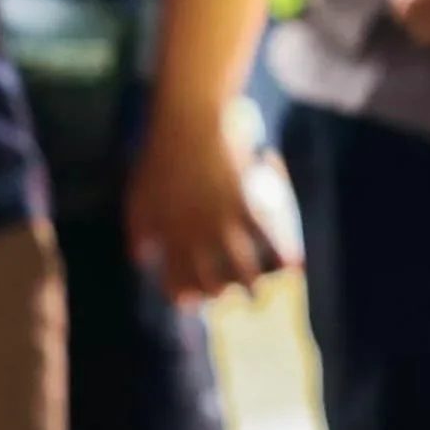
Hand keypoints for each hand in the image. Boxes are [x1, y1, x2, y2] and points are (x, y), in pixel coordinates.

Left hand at [126, 110, 292, 304]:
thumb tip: (141, 260)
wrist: (189, 127)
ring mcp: (223, 221)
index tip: (190, 302)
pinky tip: (292, 265)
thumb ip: (138, 233)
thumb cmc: (159, 160)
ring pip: (240, 265)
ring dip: (251, 286)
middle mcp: (195, 235)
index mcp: (167, 235)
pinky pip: (267, 235)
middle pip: (210, 277)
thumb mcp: (138, 199)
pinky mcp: (246, 204)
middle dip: (220, 293)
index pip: (174, 277)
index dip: (183, 294)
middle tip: (227, 298)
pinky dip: (281, 251)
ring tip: (257, 298)